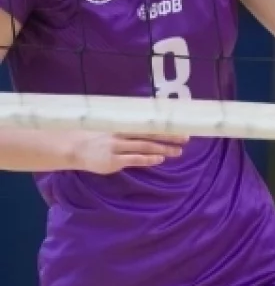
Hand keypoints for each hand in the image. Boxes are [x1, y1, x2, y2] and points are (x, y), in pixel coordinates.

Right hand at [71, 132, 188, 174]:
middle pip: (150, 134)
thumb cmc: (100, 139)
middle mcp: (122, 134)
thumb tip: (155, 128)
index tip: (182, 126)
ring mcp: (117, 147)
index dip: (165, 125)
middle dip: (169, 136)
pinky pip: (134, 159)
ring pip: (145, 146)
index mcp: (124, 125)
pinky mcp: (113, 160)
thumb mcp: (116, 130)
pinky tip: (160, 159)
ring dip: (163, 148)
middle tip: (186, 138)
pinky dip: (148, 158)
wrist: (76, 149)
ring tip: (178, 151)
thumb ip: (132, 130)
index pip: (149, 125)